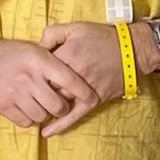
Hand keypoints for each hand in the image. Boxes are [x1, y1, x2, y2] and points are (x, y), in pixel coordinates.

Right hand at [0, 32, 97, 129]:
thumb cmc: (9, 53)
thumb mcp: (33, 48)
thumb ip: (52, 60)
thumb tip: (74, 73)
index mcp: (40, 60)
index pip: (70, 79)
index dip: (84, 92)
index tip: (93, 98)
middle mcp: (30, 77)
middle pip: (58, 105)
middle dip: (62, 108)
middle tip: (60, 105)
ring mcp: (16, 93)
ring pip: (42, 116)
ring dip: (44, 114)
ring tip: (40, 106)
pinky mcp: (4, 106)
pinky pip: (26, 122)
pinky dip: (29, 119)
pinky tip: (27, 109)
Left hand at [38, 21, 128, 136]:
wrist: (131, 50)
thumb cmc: (101, 37)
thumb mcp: (75, 27)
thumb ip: (52, 34)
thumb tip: (38, 47)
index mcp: (68, 55)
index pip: (41, 69)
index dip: (33, 72)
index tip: (29, 73)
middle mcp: (75, 74)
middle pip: (47, 88)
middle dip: (37, 91)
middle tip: (28, 93)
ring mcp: (85, 89)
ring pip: (58, 102)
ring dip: (46, 107)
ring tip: (33, 110)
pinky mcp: (95, 100)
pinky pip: (75, 116)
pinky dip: (60, 125)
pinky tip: (46, 132)